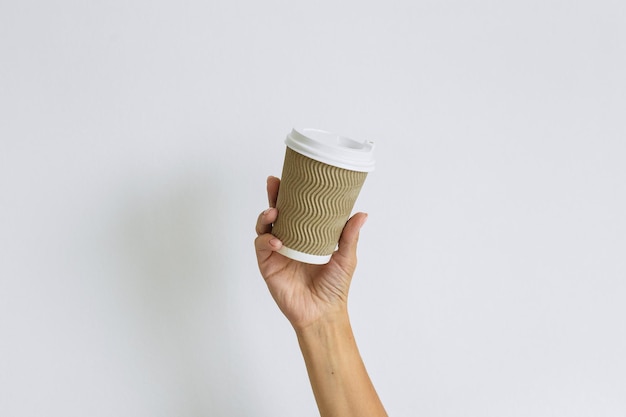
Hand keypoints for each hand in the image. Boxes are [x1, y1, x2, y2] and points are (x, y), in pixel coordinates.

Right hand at [254, 176, 367, 330]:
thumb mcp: (346, 257)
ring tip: (275, 212)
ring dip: (266, 216)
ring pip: (264, 226)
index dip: (289, 194)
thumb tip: (362, 214)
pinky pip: (261, 247)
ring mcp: (276, 252)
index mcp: (304, 236)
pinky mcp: (268, 265)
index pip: (294, 210)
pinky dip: (267, 240)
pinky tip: (277, 240)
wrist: (323, 313)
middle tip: (274, 184)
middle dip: (272, 197)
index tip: (288, 178)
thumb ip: (349, 236)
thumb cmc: (334, 287)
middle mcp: (288, 240)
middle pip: (275, 213)